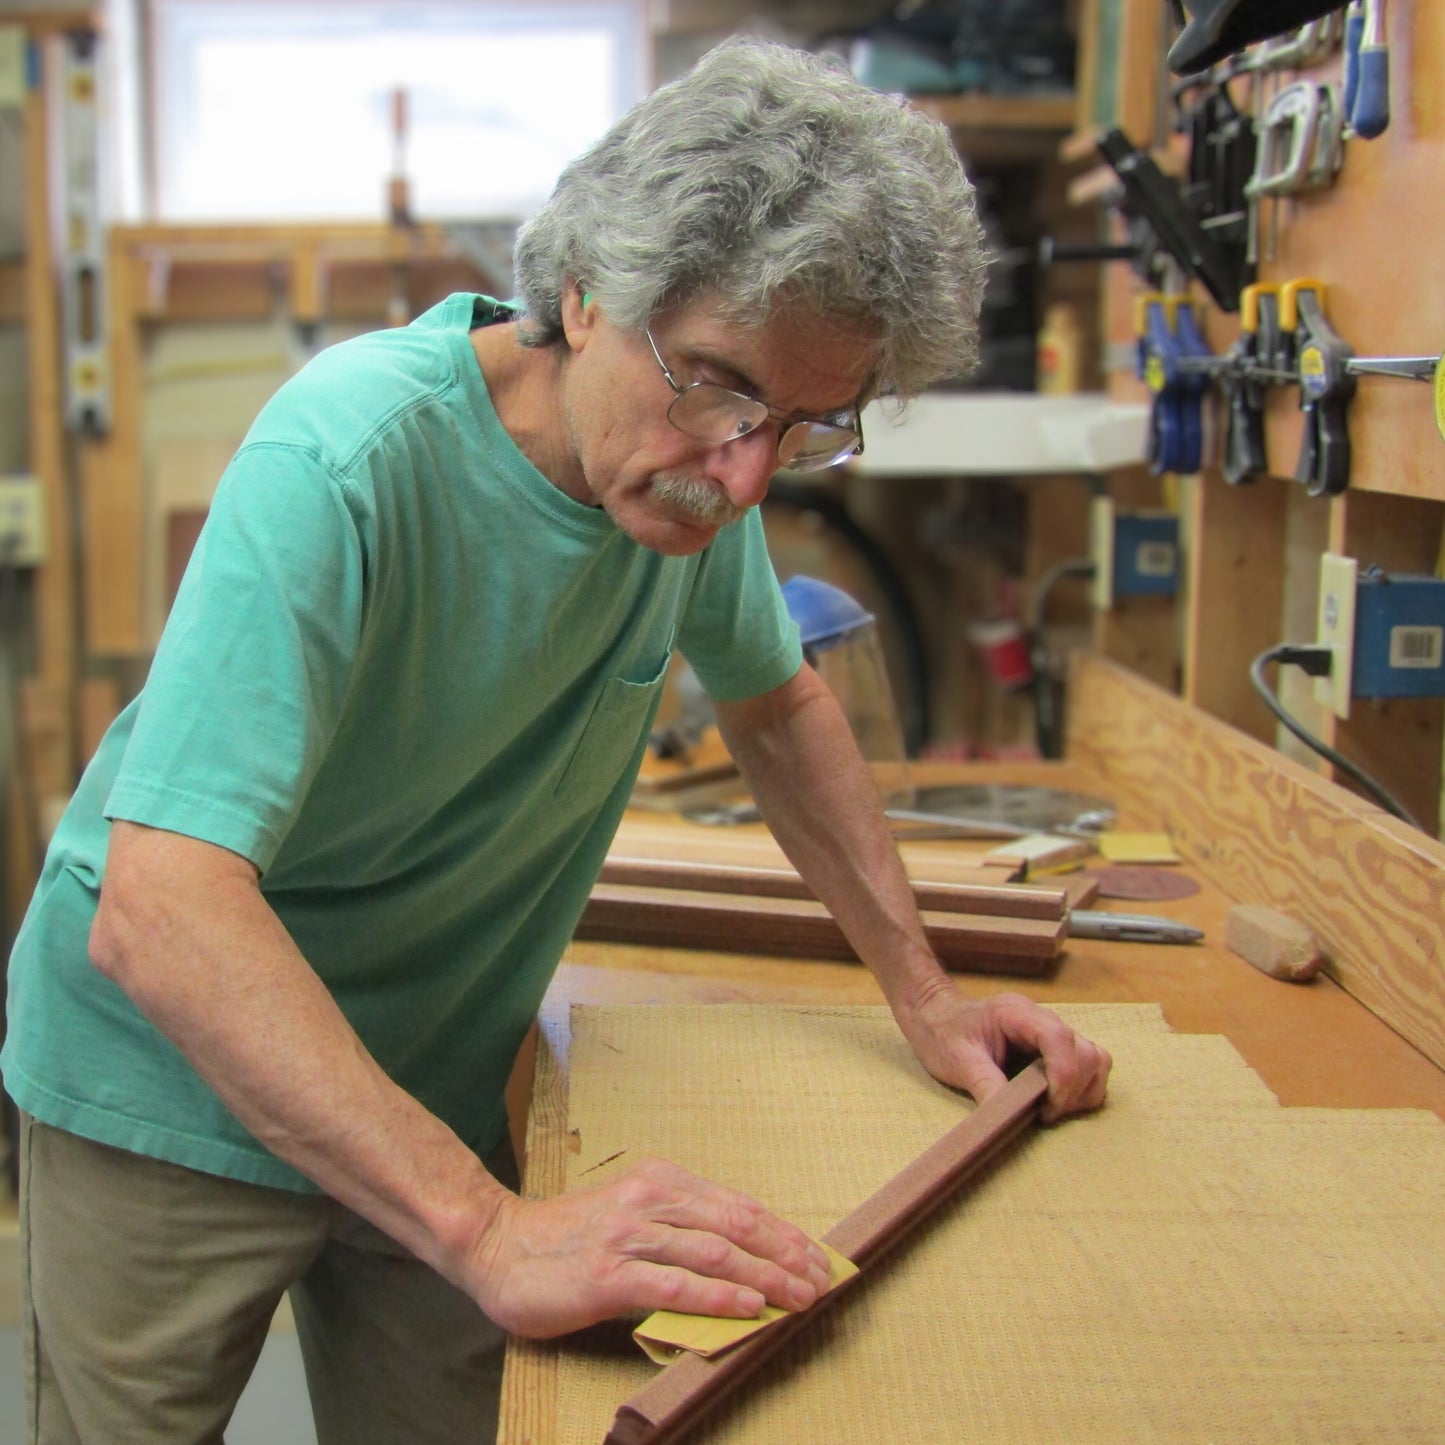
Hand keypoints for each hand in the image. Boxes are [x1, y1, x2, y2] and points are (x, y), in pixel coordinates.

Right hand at [466, 1157, 832, 1338]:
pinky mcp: (609, 1275)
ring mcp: (629, 1236)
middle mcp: (649, 1200)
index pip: (736, 1205)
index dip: (781, 1231)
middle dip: (785, 1254)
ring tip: (799, 1297)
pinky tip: (748, 1307)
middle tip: (821, 1280)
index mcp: (660, 1180)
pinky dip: (718, 1297)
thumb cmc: (570, 1237)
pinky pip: (676, 1286)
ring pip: (713, 1253)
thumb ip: (679, 1229)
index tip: (815, 1256)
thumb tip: (742, 1258)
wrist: (501, 1247)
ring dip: (765, 1277)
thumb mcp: (631, 1216)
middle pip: (735, 1225)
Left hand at [893, 982, 1110, 1123]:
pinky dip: (1082, 1089)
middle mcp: (1042, 1018)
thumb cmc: (942, 1033)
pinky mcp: (1054, 1048)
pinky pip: (1088, 1066)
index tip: (1046, 1109)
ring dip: (1083, 1091)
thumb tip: (1007, 1118)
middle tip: (1044, 1114)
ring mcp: (1051, 1031)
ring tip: (1050, 1110)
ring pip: (1096, 1059)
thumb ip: (985, 1084)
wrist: (935, 1015)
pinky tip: (1054, 1102)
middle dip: (1074, 1091)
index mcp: (1018, 1013)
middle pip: (1087, 1052)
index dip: (1063, 1077)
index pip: (1059, 1039)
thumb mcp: (957, 1060)